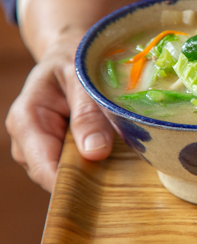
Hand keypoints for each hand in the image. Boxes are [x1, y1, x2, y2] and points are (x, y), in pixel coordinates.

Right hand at [6, 33, 114, 191]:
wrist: (66, 54)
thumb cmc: (73, 61)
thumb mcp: (82, 80)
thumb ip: (88, 114)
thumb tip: (95, 153)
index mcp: (27, 121)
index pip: (45, 168)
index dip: (72, 184)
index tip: (104, 188)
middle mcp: (26, 141)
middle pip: (55, 176)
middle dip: (86, 178)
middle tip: (123, 174)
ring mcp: (38, 149)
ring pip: (65, 175)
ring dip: (91, 171)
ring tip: (121, 158)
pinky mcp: (54, 151)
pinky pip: (72, 167)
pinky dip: (92, 164)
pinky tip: (114, 157)